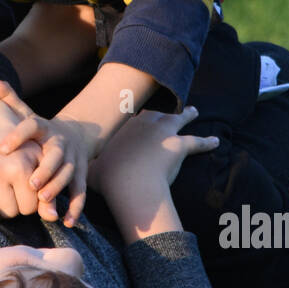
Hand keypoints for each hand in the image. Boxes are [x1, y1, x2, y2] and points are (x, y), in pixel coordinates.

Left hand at [0, 76, 89, 227]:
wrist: (73, 136)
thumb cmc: (38, 130)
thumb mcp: (23, 111)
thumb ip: (6, 97)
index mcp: (42, 127)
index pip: (31, 126)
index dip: (17, 135)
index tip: (1, 148)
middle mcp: (59, 143)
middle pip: (55, 155)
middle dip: (45, 169)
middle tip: (30, 183)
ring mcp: (72, 160)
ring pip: (69, 175)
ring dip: (58, 188)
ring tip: (43, 201)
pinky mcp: (80, 176)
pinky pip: (81, 193)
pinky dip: (76, 207)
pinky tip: (66, 220)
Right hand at [0, 128, 46, 220]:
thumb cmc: (23, 153)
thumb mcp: (41, 168)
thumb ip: (50, 194)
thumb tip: (53, 218)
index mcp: (20, 169)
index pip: (29, 208)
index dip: (30, 202)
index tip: (27, 189)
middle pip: (9, 212)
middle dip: (13, 206)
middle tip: (12, 191)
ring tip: (0, 192)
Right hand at [92, 106, 218, 193]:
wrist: (128, 183)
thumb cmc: (108, 178)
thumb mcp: (90, 169)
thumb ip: (86, 167)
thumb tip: (73, 171)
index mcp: (125, 127)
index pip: (134, 115)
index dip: (139, 114)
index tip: (141, 112)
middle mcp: (145, 124)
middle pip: (157, 112)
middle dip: (164, 108)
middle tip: (169, 104)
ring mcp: (164, 132)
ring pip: (179, 119)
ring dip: (187, 114)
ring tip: (194, 111)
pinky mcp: (180, 145)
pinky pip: (197, 142)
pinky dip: (207, 142)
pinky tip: (216, 142)